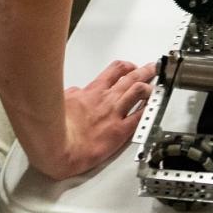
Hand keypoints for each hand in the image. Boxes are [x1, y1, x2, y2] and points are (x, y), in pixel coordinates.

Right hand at [35, 60, 156, 178]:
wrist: (58, 146)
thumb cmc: (55, 126)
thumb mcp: (62, 100)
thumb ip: (74, 95)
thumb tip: (76, 92)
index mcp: (93, 90)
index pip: (115, 70)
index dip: (127, 67)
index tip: (132, 67)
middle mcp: (107, 98)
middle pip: (131, 77)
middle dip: (144, 71)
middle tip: (152, 68)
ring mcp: (115, 114)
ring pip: (138, 91)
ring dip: (149, 86)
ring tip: (156, 85)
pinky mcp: (119, 131)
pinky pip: (139, 117)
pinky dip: (148, 110)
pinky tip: (153, 108)